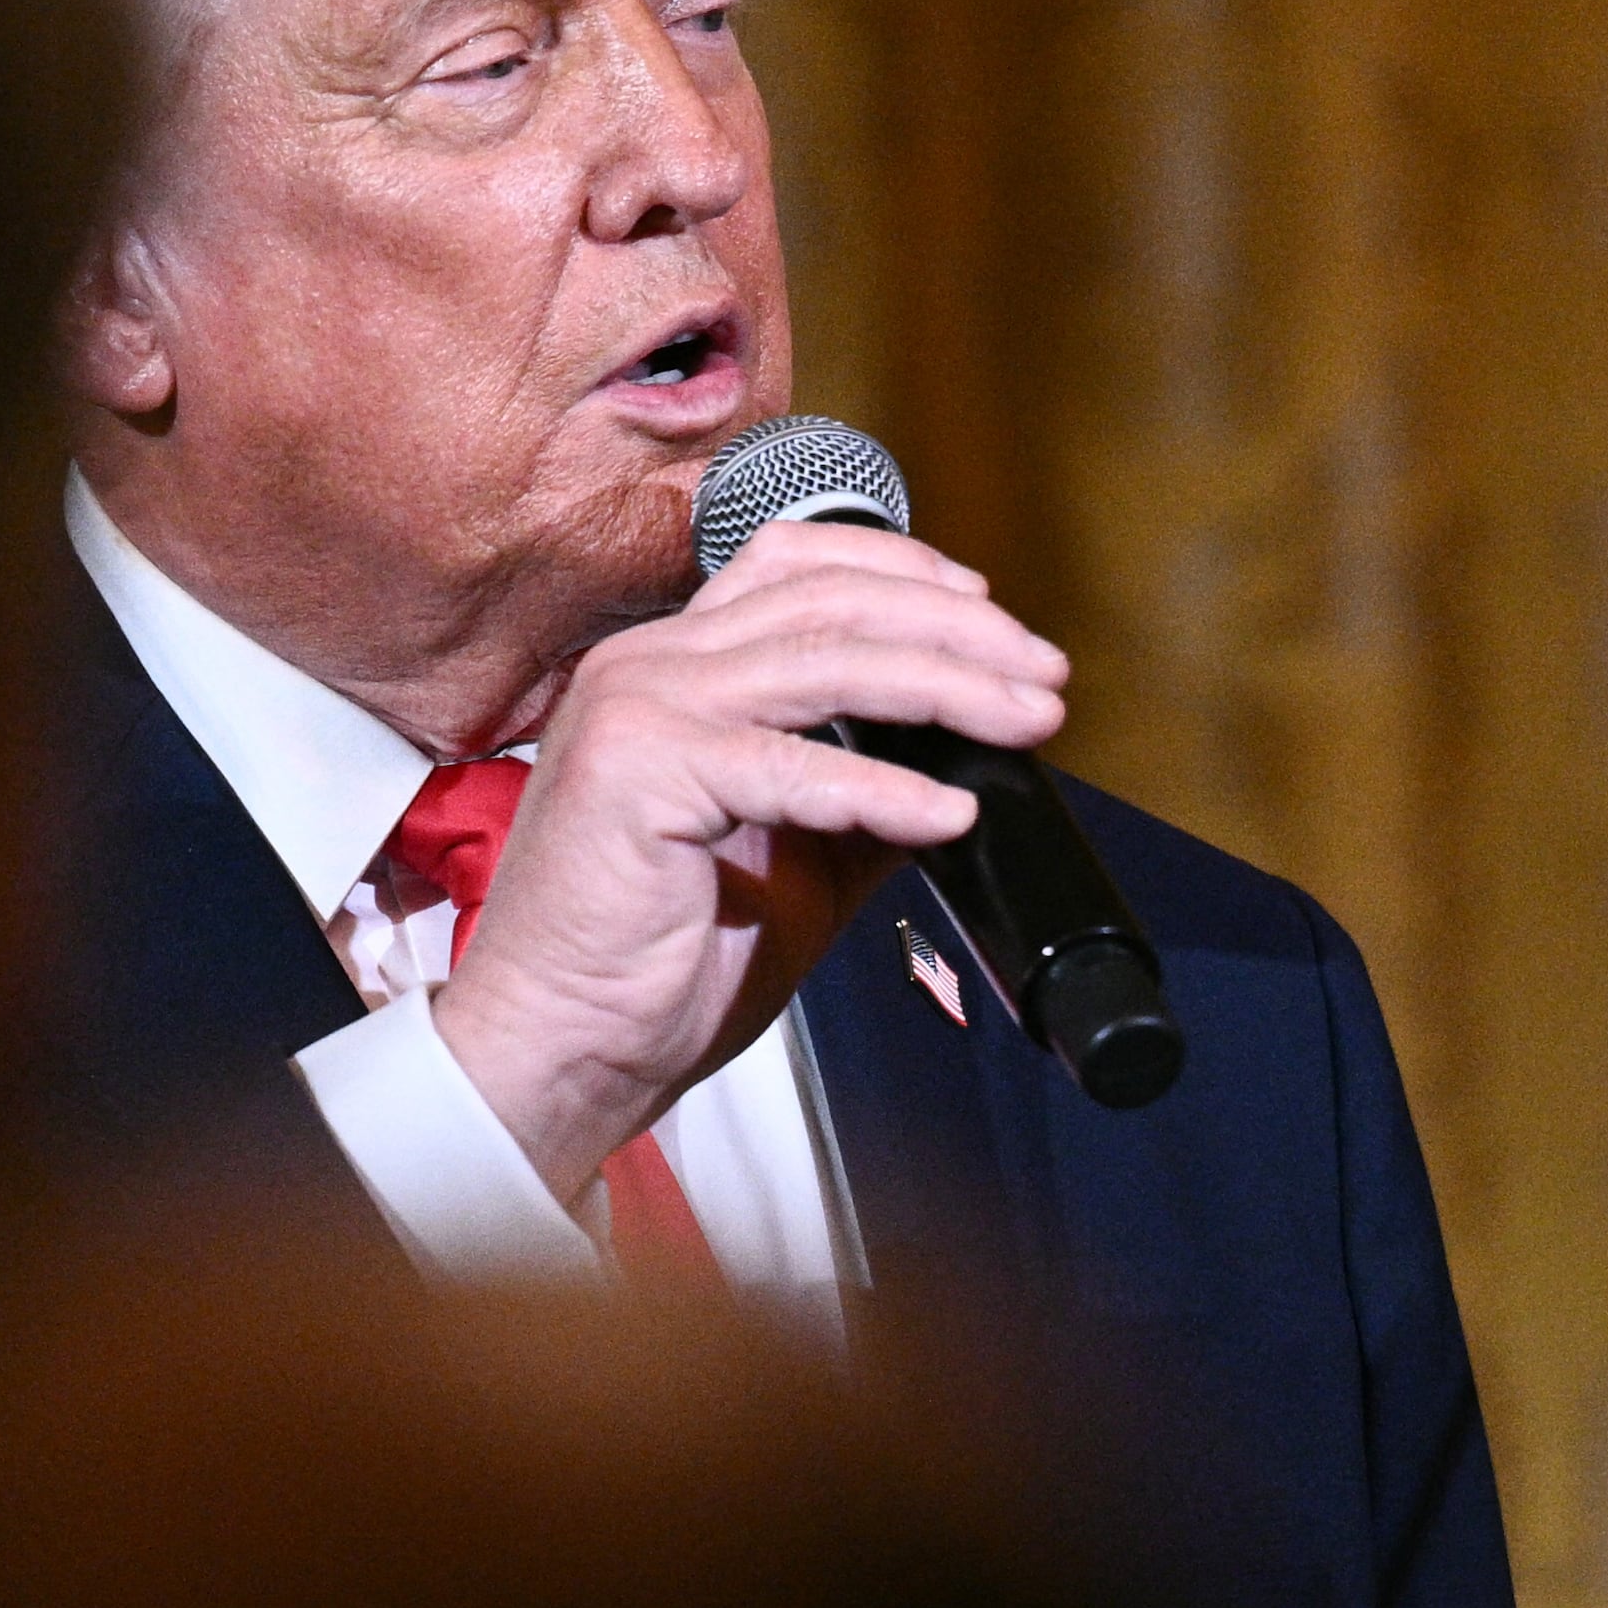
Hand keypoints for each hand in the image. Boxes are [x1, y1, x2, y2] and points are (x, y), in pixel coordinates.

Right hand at [431, 521, 1066, 1201]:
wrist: (565, 1045)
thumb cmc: (656, 963)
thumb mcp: (795, 860)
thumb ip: (865, 797)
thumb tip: (967, 769)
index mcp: (672, 665)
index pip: (795, 562)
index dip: (904, 571)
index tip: (991, 611)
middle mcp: (647, 664)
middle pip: (830, 599)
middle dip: (958, 629)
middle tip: (1042, 672)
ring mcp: (637, 708)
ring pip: (825, 660)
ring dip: (947, 685)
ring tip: (1024, 721)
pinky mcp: (637, 774)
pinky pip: (792, 766)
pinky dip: (884, 788)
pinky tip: (947, 813)